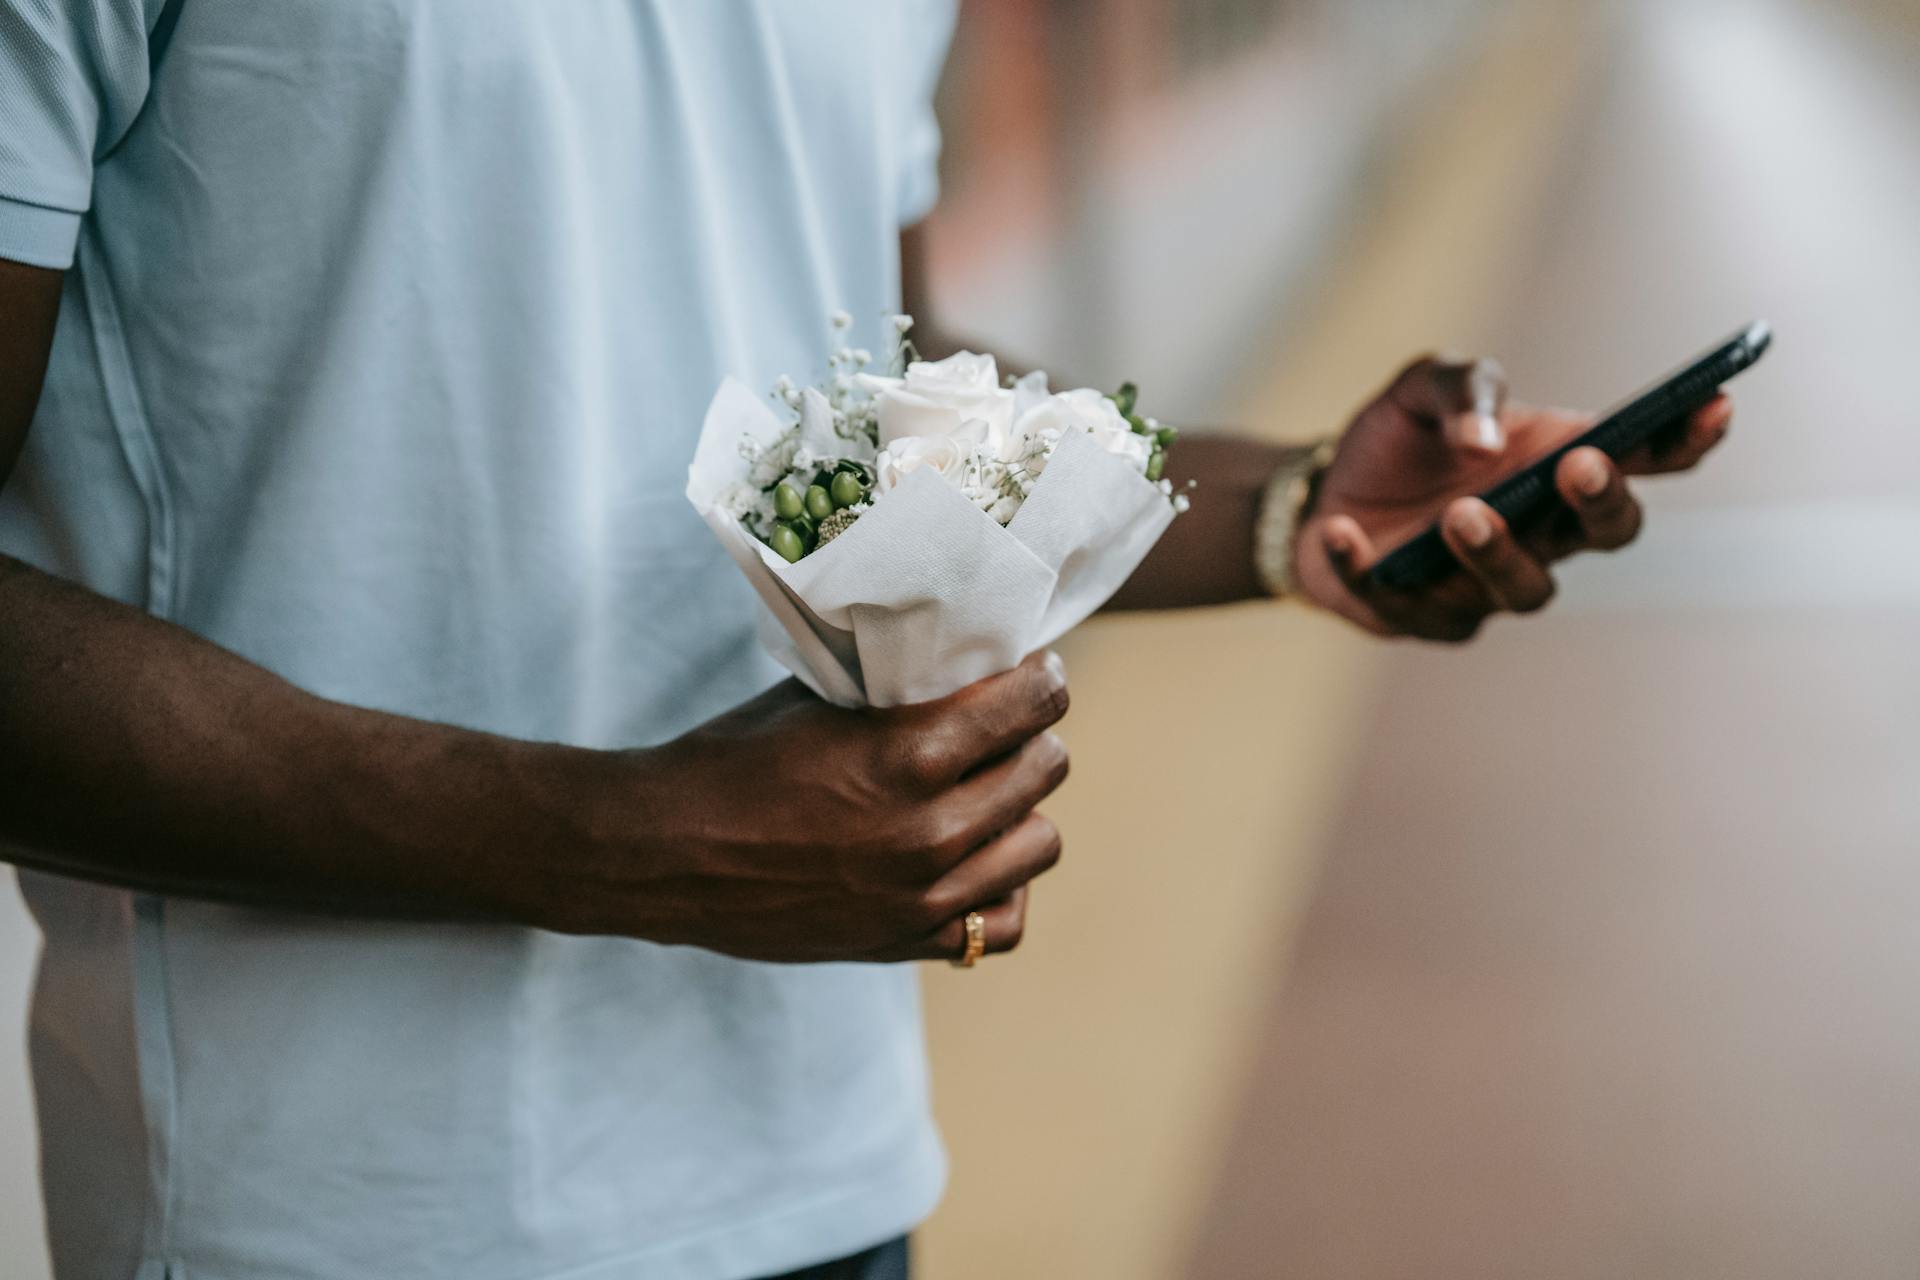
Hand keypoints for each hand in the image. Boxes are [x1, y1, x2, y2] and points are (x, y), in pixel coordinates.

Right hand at [545, 652, 1070, 962]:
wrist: (662, 853)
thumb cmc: (732, 762)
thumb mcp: (821, 701)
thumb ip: (898, 689)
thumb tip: (961, 662)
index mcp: (909, 752)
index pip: (1032, 703)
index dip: (1040, 680)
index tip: (1033, 673)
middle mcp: (930, 826)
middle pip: (1044, 767)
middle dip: (1033, 736)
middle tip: (1012, 726)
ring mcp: (922, 892)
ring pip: (1040, 843)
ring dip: (1024, 811)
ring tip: (995, 794)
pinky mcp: (906, 940)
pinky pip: (1003, 923)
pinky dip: (1000, 890)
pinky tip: (977, 863)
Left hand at [1293, 354, 1731, 639]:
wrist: (1317, 493)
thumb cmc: (1396, 442)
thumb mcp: (1420, 387)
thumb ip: (1462, 386)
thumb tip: (1483, 439)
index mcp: (1559, 467)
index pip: (1644, 459)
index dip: (1687, 438)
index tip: (1714, 404)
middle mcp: (1541, 535)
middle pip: (1606, 534)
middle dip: (1601, 502)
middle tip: (1579, 466)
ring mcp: (1487, 585)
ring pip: (1523, 589)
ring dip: (1496, 552)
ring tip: (1462, 513)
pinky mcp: (1422, 617)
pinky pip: (1404, 604)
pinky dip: (1370, 569)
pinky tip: (1341, 532)